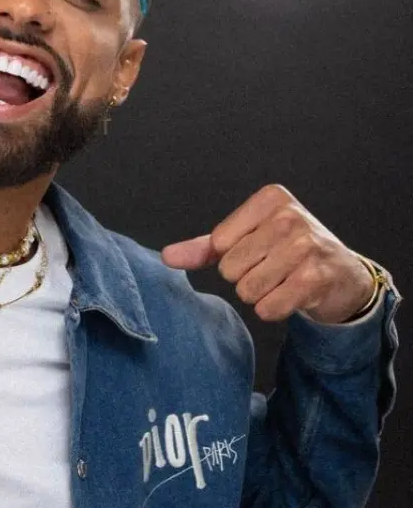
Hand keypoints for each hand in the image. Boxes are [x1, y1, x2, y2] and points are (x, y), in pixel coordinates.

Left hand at [161, 184, 373, 323]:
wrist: (342, 275)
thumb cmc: (288, 253)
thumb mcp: (247, 240)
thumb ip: (205, 248)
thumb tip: (167, 257)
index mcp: (270, 199)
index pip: (219, 242)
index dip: (233, 256)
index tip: (262, 250)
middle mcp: (290, 217)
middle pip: (230, 268)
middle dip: (247, 276)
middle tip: (275, 268)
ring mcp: (306, 247)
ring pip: (247, 289)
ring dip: (261, 294)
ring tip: (284, 280)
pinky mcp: (315, 278)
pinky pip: (268, 307)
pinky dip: (274, 309)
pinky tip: (294, 294)